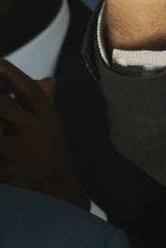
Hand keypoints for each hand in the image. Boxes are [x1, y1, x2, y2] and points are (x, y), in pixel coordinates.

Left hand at [0, 59, 87, 207]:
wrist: (58, 192)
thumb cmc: (55, 155)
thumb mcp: (56, 126)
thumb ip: (47, 102)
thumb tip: (48, 79)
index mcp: (49, 118)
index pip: (29, 91)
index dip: (11, 75)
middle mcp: (37, 132)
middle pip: (4, 108)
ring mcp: (23, 152)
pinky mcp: (10, 172)